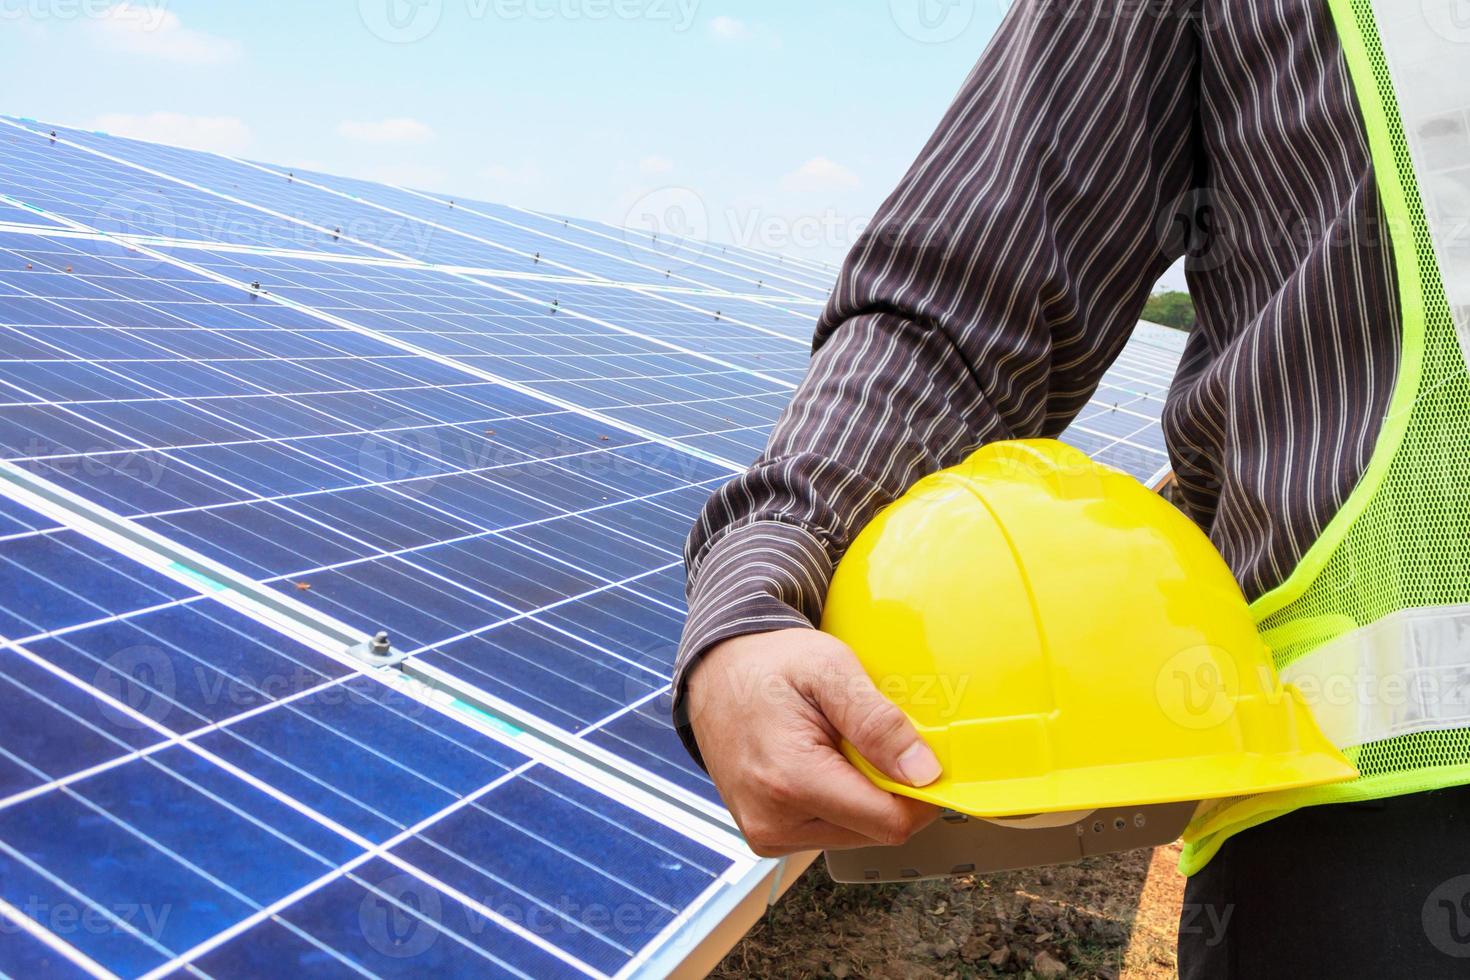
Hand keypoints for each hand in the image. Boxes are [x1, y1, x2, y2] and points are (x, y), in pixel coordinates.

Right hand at [686, 628, 941, 856]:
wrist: (716, 671)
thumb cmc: (769, 664)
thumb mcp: (830, 669)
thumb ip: (877, 721)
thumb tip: (923, 772)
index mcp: (790, 780)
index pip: (889, 821)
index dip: (922, 794)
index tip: (927, 758)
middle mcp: (774, 821)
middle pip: (875, 829)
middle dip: (888, 787)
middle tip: (870, 738)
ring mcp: (767, 833)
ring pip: (856, 833)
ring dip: (864, 794)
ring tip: (839, 745)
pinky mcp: (767, 835)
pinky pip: (830, 829)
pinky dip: (840, 799)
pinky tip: (823, 762)